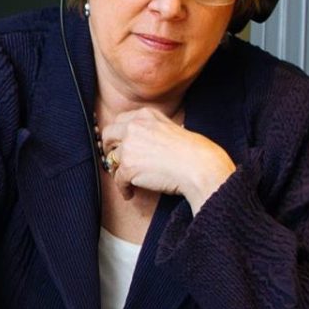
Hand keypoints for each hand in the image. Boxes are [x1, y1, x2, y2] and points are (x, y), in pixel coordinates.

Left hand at [96, 107, 235, 211]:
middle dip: (109, 148)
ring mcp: (129, 146)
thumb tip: (139, 141)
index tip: (118, 143)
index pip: (120, 120)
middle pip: (108, 135)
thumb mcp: (171, 127)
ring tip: (125, 179)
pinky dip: (123, 188)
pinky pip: (117, 179)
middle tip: (114, 159)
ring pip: (111, 159)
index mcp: (145, 115)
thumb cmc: (193, 151)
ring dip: (117, 170)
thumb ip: (152, 129)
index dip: (117, 134)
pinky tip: (130, 193)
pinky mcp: (127, 166)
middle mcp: (133, 127)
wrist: (199, 166)